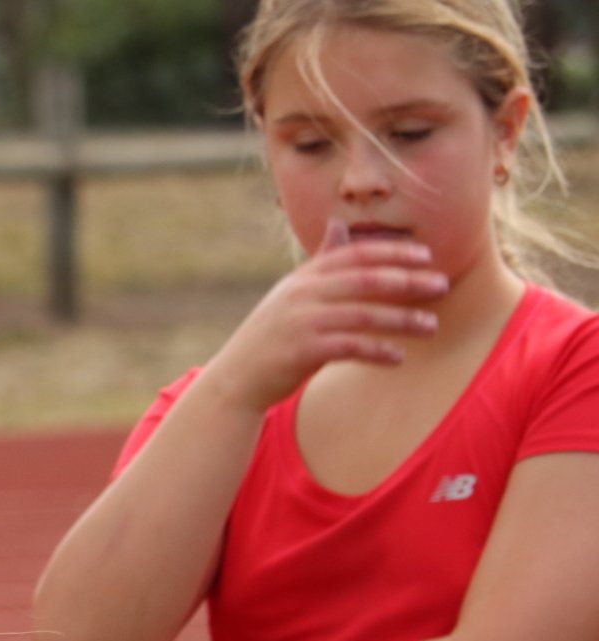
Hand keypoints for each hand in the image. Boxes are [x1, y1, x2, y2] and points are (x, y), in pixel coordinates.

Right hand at [206, 219, 449, 413]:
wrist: (237, 378)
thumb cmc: (272, 336)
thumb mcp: (293, 293)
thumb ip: (321, 263)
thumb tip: (338, 225)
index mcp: (304, 278)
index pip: (354, 255)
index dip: (392, 252)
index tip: (425, 255)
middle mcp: (302, 294)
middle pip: (364, 280)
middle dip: (406, 281)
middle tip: (441, 284)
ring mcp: (301, 322)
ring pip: (363, 314)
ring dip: (401, 320)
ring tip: (431, 325)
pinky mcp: (302, 351)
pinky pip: (350, 347)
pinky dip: (377, 351)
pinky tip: (397, 357)